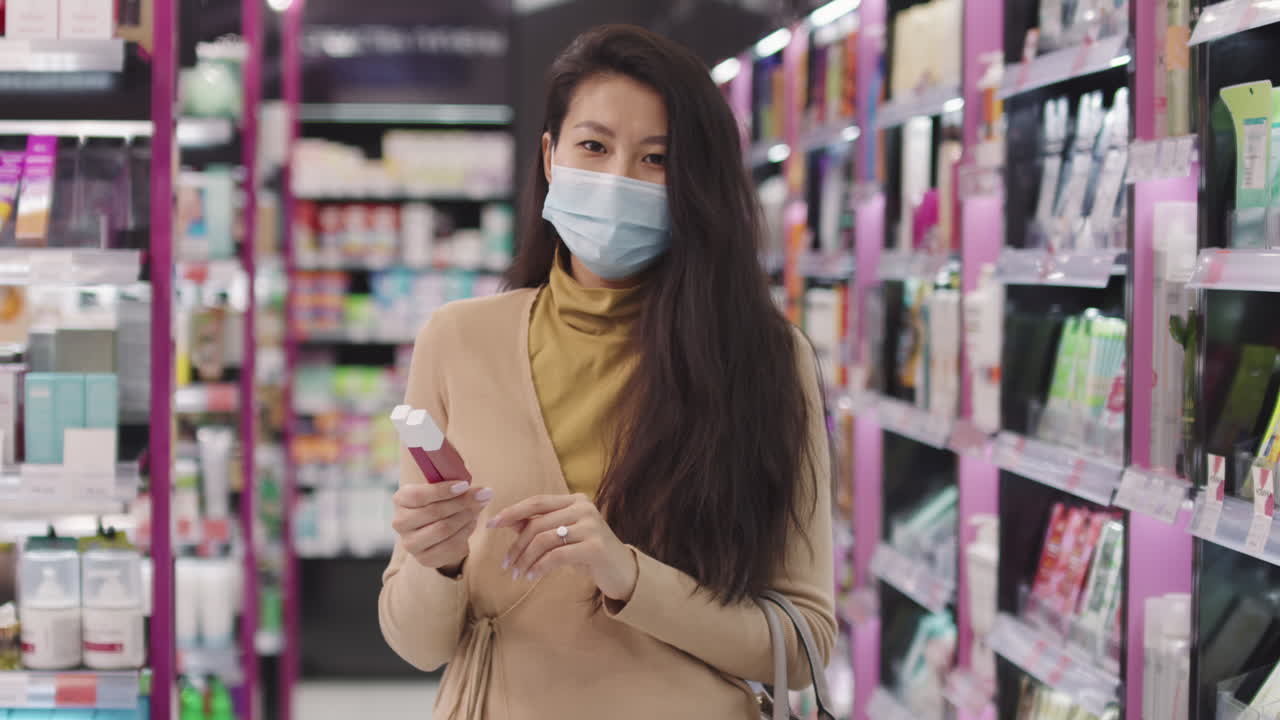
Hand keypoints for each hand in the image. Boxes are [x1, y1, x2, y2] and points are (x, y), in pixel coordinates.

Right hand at [392, 481, 493, 572]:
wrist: (434, 529)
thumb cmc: (439, 502)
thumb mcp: (441, 489)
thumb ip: (454, 485)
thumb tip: (482, 491)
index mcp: (401, 499)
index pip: (419, 495)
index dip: (443, 490)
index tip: (465, 485)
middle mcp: (400, 522)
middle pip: (434, 512)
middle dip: (462, 502)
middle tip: (482, 495)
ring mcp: (410, 543)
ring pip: (443, 530)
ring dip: (466, 518)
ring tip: (478, 509)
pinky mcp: (424, 559)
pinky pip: (450, 547)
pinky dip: (465, 533)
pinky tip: (471, 523)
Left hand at [487, 493, 638, 601]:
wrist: (623, 572)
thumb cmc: (590, 553)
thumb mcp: (565, 536)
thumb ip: (540, 526)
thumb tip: (509, 521)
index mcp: (575, 500)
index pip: (537, 502)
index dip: (512, 511)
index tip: (491, 524)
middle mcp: (584, 508)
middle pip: (537, 523)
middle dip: (517, 545)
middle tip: (506, 564)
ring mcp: (591, 526)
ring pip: (544, 539)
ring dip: (525, 559)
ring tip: (517, 574)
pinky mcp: (594, 547)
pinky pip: (556, 556)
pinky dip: (539, 567)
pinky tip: (531, 577)